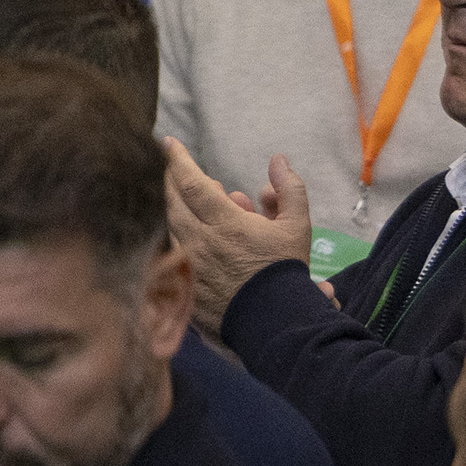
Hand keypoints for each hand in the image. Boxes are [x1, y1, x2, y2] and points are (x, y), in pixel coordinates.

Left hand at [161, 138, 313, 331]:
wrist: (275, 323)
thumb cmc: (285, 272)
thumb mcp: (297, 227)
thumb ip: (289, 190)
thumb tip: (278, 159)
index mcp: (223, 224)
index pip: (190, 183)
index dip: (178, 160)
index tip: (168, 142)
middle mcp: (198, 242)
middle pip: (172, 202)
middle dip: (169, 181)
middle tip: (171, 169)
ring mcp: (186, 265)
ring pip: (169, 227)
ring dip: (175, 210)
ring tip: (187, 203)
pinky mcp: (181, 286)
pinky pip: (169, 255)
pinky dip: (175, 238)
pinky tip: (183, 235)